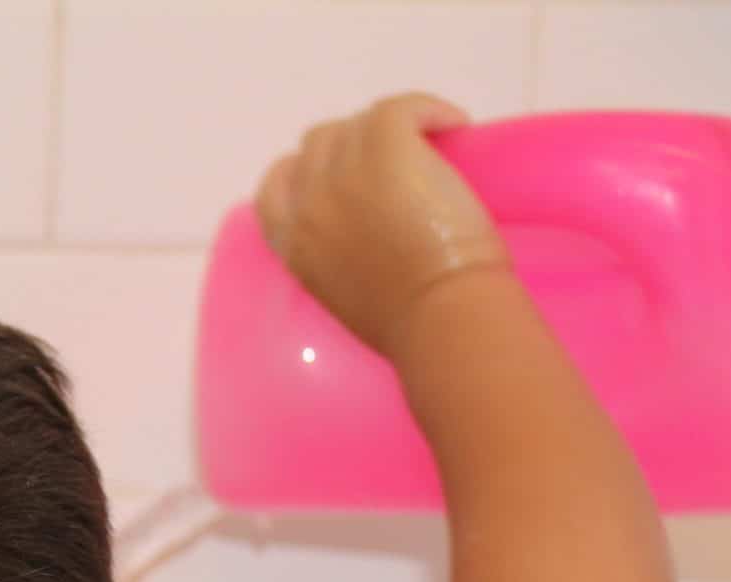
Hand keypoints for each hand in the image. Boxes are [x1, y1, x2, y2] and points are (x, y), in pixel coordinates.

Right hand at [255, 93, 509, 361]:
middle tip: (399, 166)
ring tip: (434, 148)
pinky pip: (400, 107)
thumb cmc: (404, 326)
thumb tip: (363, 234)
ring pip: (361, 123)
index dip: (308, 171)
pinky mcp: (386, 147)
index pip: (276, 185)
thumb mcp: (342, 295)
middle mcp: (308, 200)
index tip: (344, 178)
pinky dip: (429, 111)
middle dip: (354, 146)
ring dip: (395, 130)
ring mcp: (344, 171)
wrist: (439, 315)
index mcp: (292, 243)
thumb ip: (334, 258)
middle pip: (319, 143)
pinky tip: (454, 125)